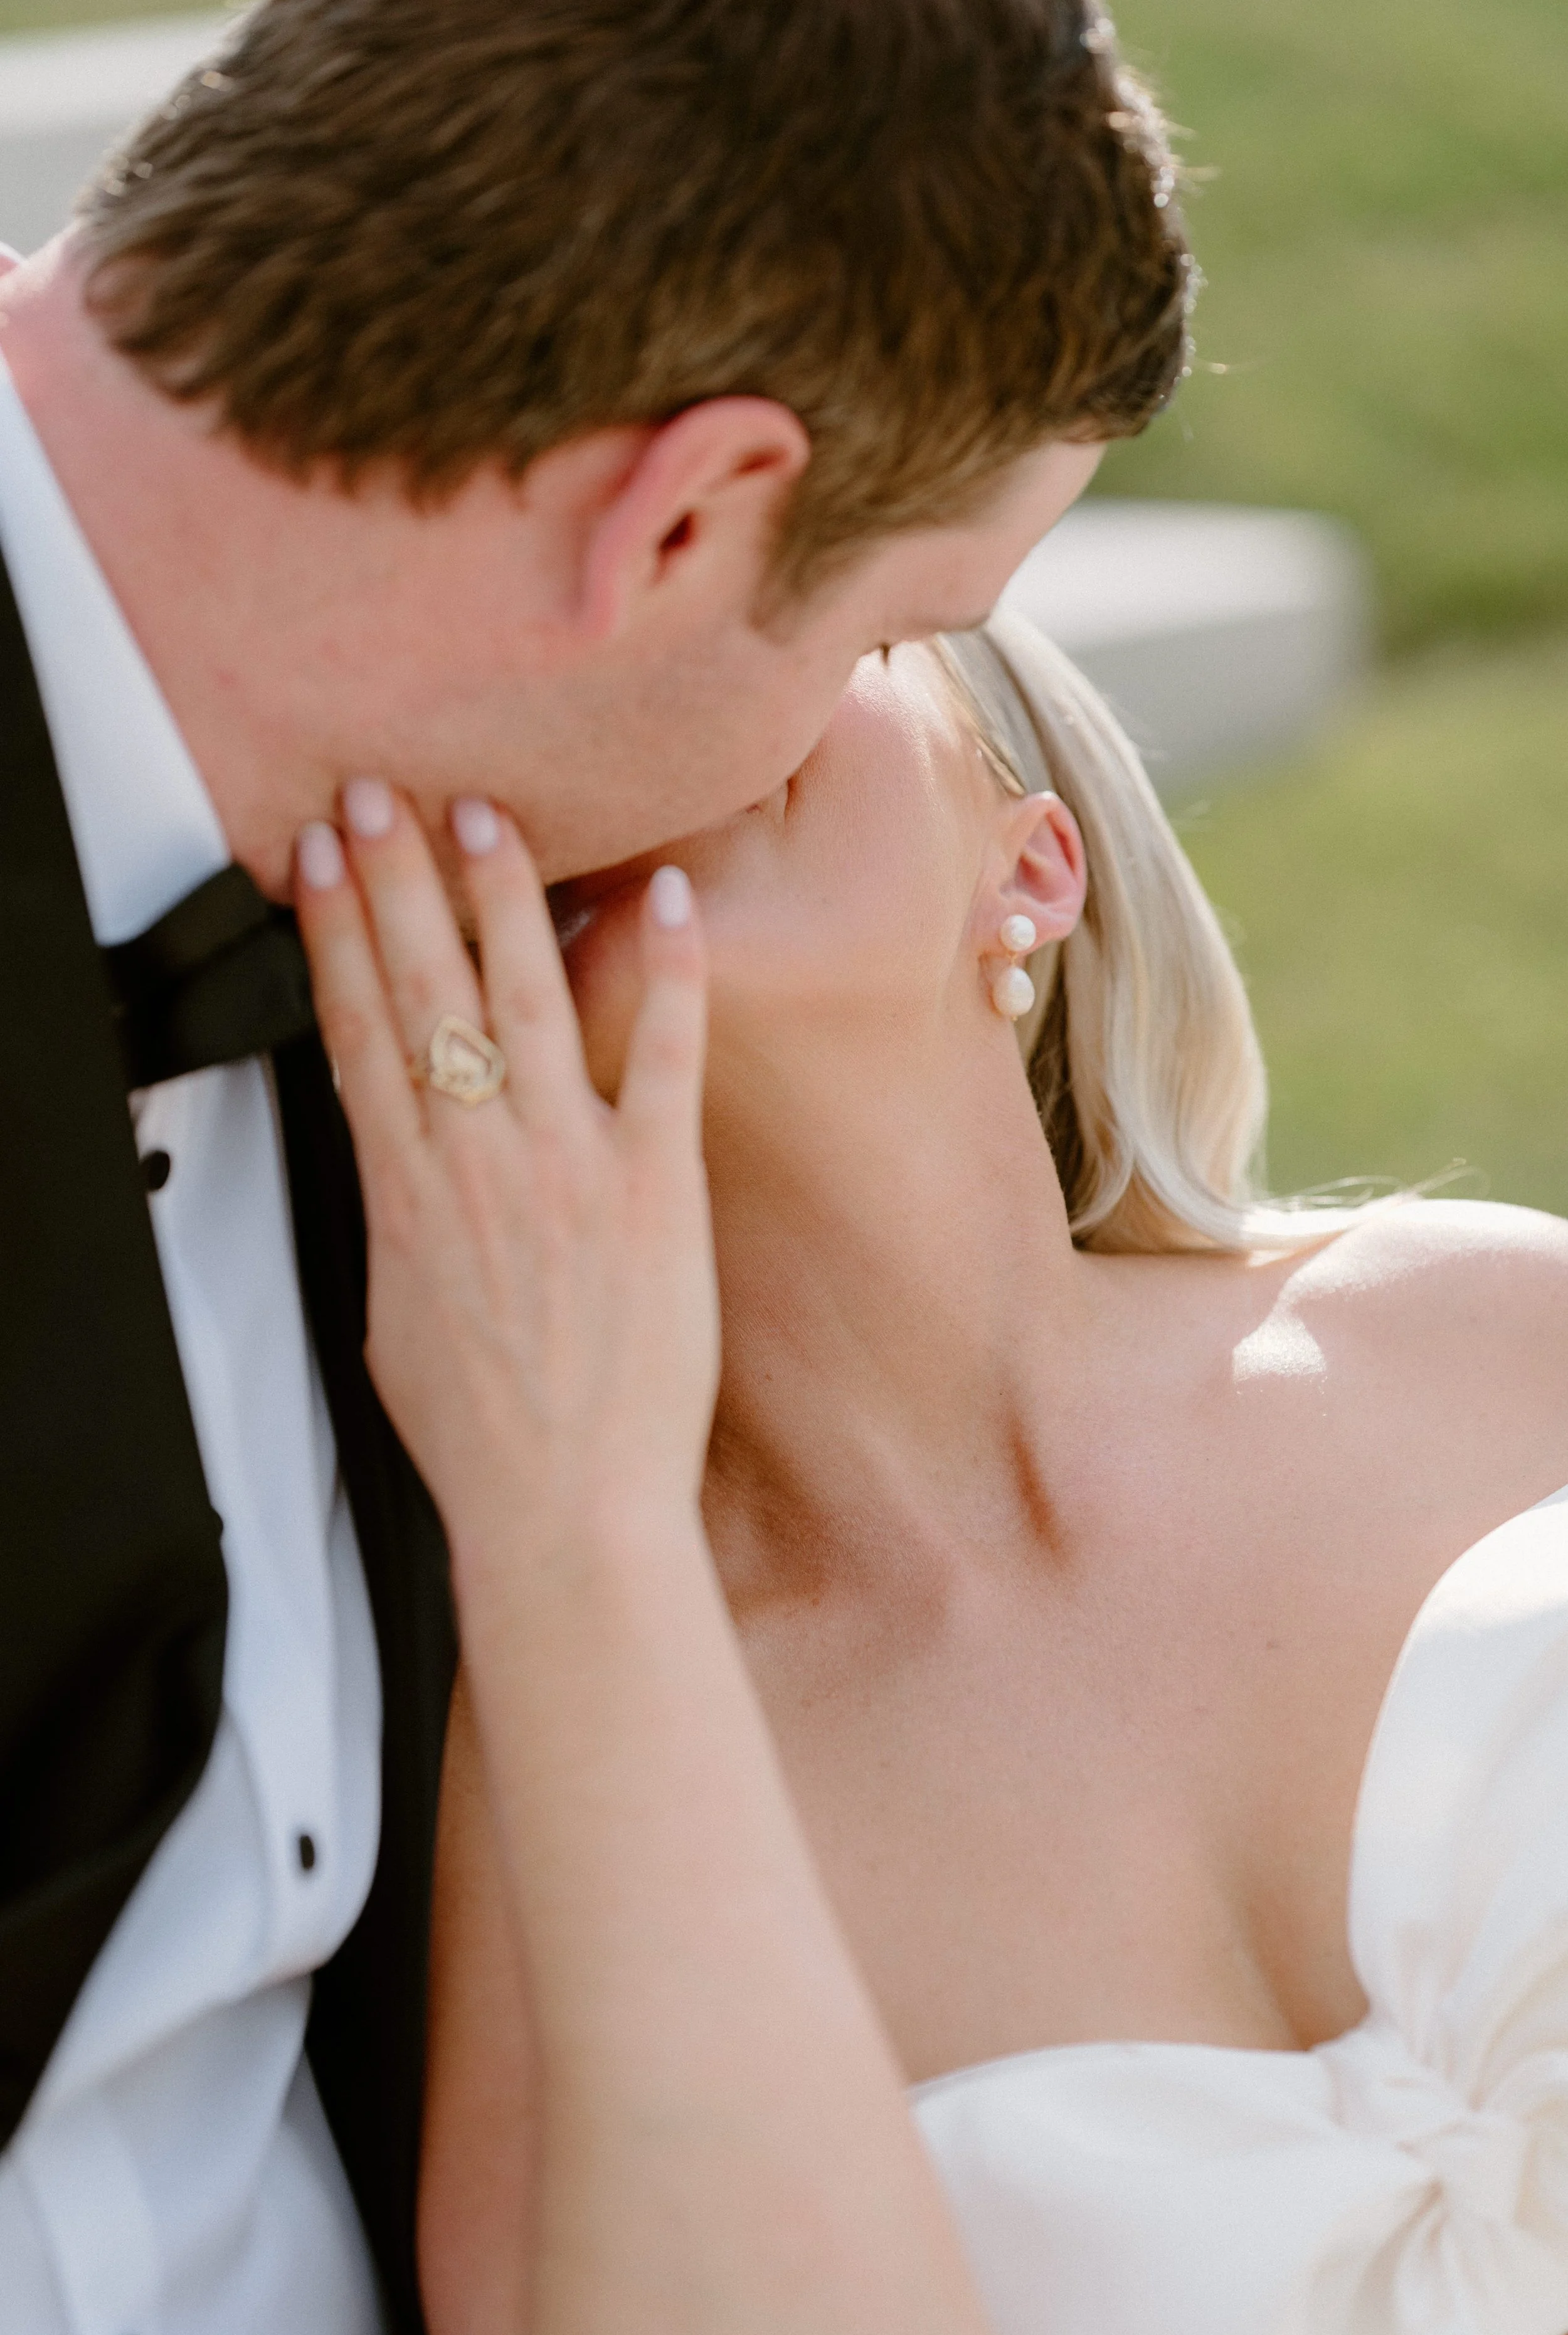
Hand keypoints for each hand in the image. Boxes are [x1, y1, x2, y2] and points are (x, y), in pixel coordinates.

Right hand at [293, 781, 717, 1583]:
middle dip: (396, 881)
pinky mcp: (658, 1187)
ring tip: (489, 817)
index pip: (358, 1026)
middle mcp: (479, 1159)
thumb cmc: (483, 1427)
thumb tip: (397, 1151)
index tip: (321, 856)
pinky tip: (667, 896)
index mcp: (408, 1189)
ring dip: (505, 899)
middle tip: (381, 794)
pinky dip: (667, 973)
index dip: (335, 929)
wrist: (566, 1503)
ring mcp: (570, 1165)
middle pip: (425, 989)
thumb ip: (398, 1212)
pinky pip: (662, 1057)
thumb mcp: (395, 1311)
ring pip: (527, 999)